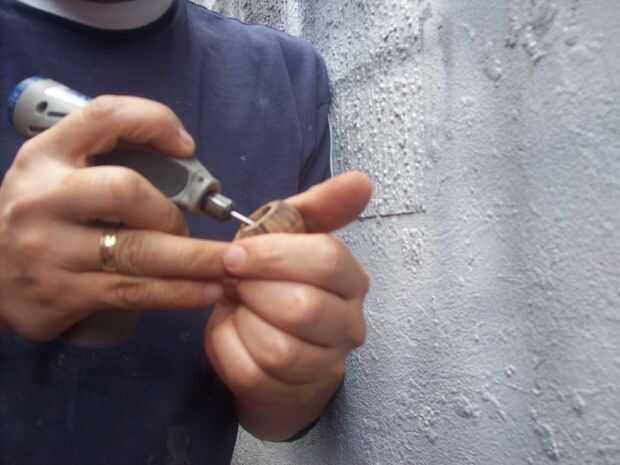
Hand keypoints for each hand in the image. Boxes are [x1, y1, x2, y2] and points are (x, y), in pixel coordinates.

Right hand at [0, 96, 228, 340]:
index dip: (154, 122)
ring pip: (138, 252)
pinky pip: (133, 292)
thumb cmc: (40, 216)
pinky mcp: (63, 294)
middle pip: (128, 191)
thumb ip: (107, 154)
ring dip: (196, 261)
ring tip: (231, 267)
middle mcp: (43, 199)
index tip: (186, 146)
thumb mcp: (57, 170)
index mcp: (45, 156)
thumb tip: (181, 153)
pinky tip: (206, 292)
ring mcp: (50, 251)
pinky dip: (178, 293)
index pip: (104, 116)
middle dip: (175, 211)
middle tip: (194, 229)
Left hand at [205, 172, 370, 439]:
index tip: (236, 253)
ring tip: (237, 306)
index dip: (272, 255)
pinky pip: (249, 371)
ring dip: (242, 320)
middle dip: (254, 290)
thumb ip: (320, 207)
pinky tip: (232, 332)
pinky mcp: (290, 391)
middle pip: (301, 307)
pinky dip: (227, 347)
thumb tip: (362, 179)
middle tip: (235, 282)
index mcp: (351, 280)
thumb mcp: (295, 239)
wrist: (277, 351)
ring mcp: (324, 364)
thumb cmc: (283, 283)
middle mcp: (349, 324)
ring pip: (277, 347)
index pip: (325, 260)